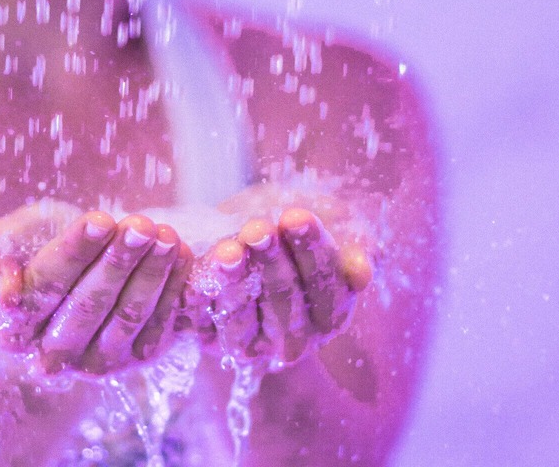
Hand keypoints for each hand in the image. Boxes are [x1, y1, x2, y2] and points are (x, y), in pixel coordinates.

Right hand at [0, 201, 193, 374]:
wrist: (63, 279)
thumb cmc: (28, 254)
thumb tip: (3, 294)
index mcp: (14, 328)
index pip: (45, 288)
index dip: (74, 252)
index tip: (101, 218)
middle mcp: (54, 355)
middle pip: (89, 305)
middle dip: (119, 261)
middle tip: (142, 224)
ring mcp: (98, 361)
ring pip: (127, 315)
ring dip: (151, 273)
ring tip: (165, 234)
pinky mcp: (136, 357)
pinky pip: (158, 324)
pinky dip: (172, 287)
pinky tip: (179, 252)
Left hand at [189, 208, 370, 365]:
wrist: (241, 224)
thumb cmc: (295, 221)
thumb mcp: (332, 220)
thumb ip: (352, 244)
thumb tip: (362, 272)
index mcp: (331, 313)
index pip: (326, 286)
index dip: (312, 251)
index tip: (296, 215)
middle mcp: (294, 338)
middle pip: (285, 304)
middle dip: (271, 262)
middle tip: (258, 228)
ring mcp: (251, 342)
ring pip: (243, 318)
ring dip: (235, 282)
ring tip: (229, 249)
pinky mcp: (209, 337)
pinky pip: (202, 320)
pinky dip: (199, 293)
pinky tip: (197, 265)